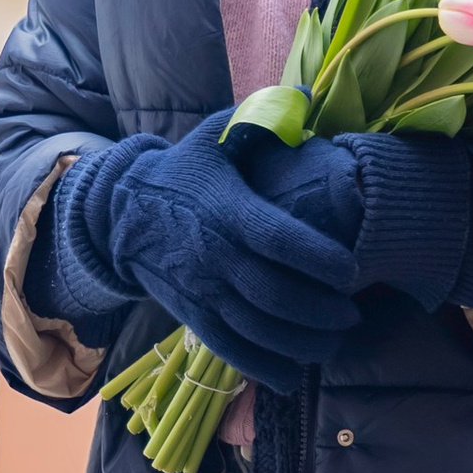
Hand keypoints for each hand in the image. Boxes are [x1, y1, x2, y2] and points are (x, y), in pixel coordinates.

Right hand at [89, 126, 363, 385]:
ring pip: (255, 329)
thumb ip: (266, 117)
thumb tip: (310, 97)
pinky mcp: (191, 314)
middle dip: (320, 311)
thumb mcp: (218, 134)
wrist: (120, 211)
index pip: (277, 238)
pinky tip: (291, 375)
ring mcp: (201, 289)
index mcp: (225, 208)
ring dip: (300, 344)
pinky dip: (260, 368)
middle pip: (273, 294)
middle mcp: (214, 254)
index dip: (318, 258)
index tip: (353, 271)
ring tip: (334, 343)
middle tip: (353, 315)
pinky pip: (227, 349)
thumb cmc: (185, 169)